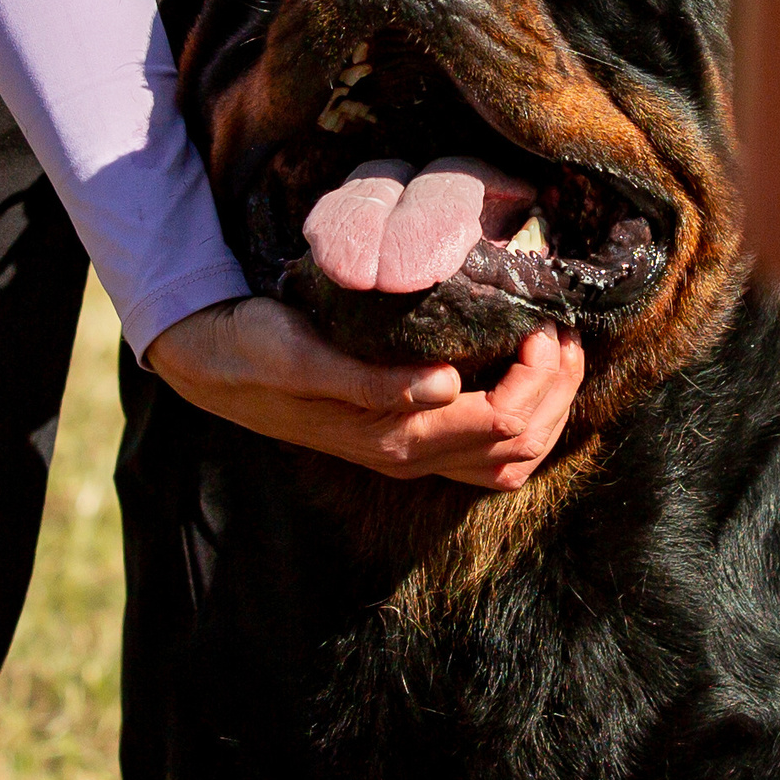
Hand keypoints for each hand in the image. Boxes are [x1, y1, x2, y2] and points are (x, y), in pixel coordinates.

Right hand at [144, 293, 583, 488]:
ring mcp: (413, 454)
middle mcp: (412, 456)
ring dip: (549, 408)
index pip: (503, 422)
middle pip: (522, 444)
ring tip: (557, 350)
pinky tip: (525, 375)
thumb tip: (446, 385)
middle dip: (558, 389)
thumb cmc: (258, 351)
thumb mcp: (303, 355)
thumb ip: (370, 380)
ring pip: (513, 458)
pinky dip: (525, 420)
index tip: (540, 320)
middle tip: (562, 329)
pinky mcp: (408, 439)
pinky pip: (489, 454)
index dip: (538, 376)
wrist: (216, 368)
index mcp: (394, 437)